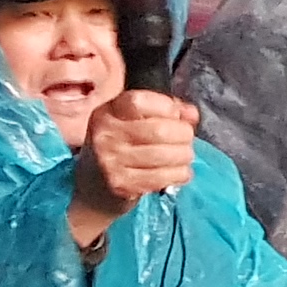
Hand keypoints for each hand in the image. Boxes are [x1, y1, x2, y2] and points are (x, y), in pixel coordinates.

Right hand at [66, 89, 196, 249]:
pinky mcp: (120, 184)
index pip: (139, 101)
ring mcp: (110, 161)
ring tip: (184, 157)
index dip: (166, 107)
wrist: (95, 186)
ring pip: (164, 154)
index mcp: (109, 112)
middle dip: (184, 135)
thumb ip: (167, 110)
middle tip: (187, 140)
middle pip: (159, 130)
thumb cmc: (123, 145)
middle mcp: (105, 134)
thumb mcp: (137, 120)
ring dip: (184, 156)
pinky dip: (180, 174)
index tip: (175, 116)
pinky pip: (161, 177)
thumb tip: (191, 114)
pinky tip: (180, 172)